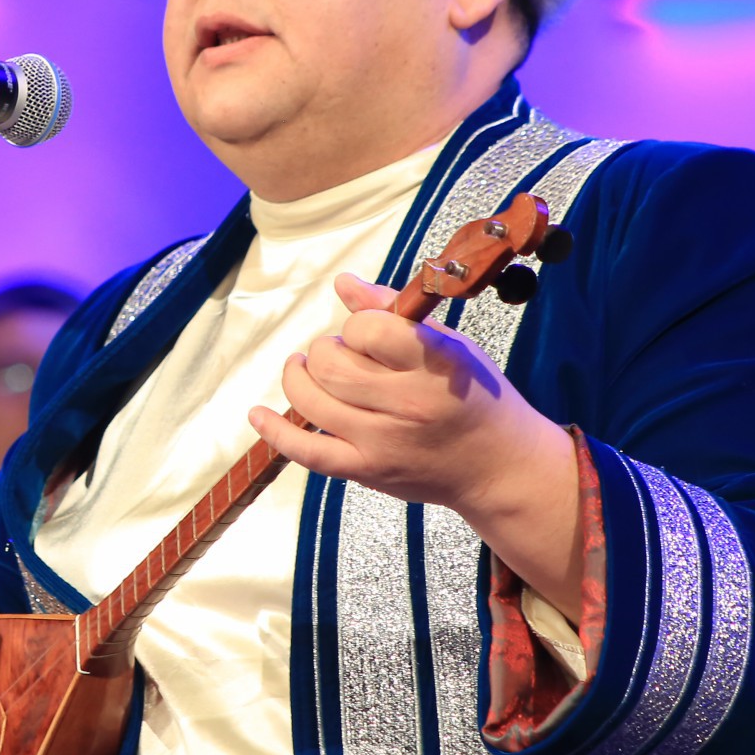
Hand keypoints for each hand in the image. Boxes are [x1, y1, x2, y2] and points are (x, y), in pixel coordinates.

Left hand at [248, 273, 583, 615]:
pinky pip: (307, 452)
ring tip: (309, 370)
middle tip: (342, 354)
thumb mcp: (449, 344)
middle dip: (326, 349)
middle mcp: (408, 404)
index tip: (369, 331)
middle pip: (330, 364)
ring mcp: (383, 442)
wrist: (497, 465)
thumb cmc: (473, 394)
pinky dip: (276, 432)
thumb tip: (343, 283)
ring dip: (301, 377)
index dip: (358, 324)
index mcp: (435, 364)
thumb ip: (395, 313)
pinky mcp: (366, 471)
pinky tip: (257, 413)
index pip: (369, 328)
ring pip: (312, 400)